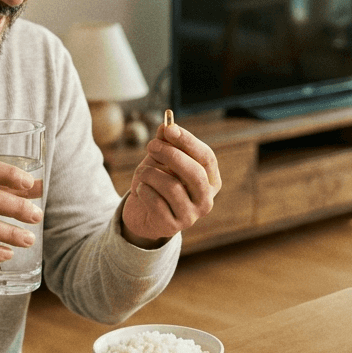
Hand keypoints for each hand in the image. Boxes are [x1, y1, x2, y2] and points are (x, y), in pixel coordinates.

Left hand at [121, 121, 220, 246]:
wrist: (141, 213)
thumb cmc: (156, 182)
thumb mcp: (160, 160)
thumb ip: (165, 143)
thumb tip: (166, 125)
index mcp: (210, 180)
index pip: (206, 158)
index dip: (188, 141)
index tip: (170, 128)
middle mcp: (206, 200)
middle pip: (195, 173)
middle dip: (171, 155)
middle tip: (151, 145)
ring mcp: (191, 216)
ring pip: (172, 187)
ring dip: (151, 174)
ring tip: (142, 173)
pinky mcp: (172, 227)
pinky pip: (156, 203)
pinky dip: (144, 191)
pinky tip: (141, 190)